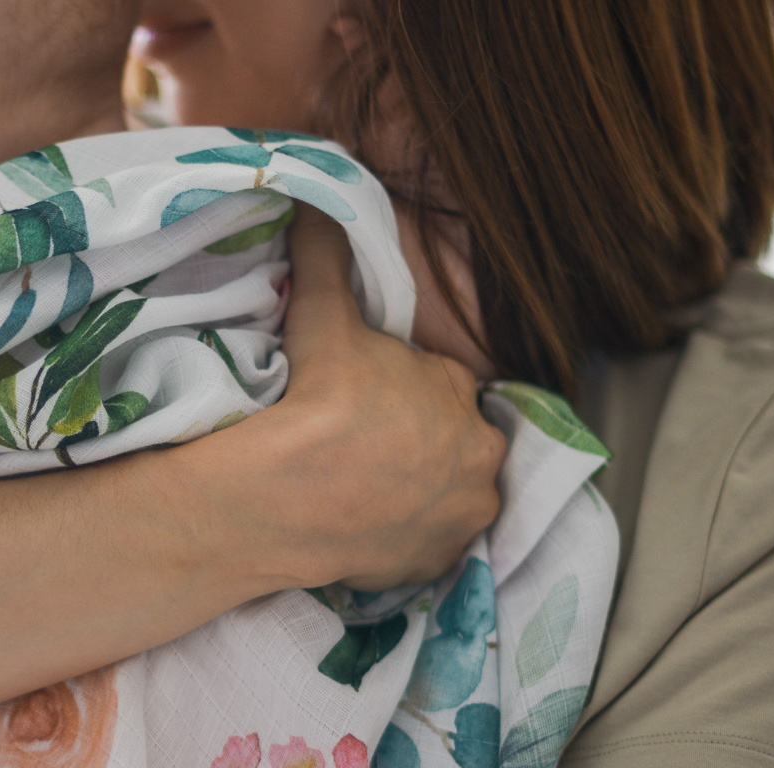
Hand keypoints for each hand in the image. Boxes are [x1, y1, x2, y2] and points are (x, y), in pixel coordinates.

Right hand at [205, 207, 504, 592]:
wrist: (293, 497)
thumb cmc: (317, 405)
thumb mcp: (324, 316)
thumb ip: (329, 257)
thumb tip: (317, 199)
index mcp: (458, 390)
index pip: (438, 388)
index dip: (401, 397)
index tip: (363, 408)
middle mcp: (479, 453)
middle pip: (452, 444)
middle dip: (420, 445)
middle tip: (364, 453)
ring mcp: (462, 514)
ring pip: (447, 496)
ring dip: (420, 493)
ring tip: (368, 493)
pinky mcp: (438, 562)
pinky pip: (429, 547)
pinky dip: (407, 539)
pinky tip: (370, 529)